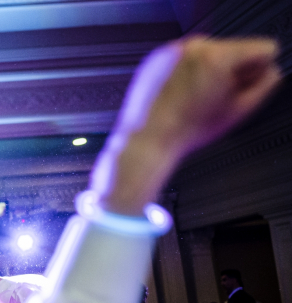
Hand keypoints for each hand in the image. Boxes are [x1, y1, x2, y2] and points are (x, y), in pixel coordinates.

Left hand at [92, 37, 280, 214]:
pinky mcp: (157, 57)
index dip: (259, 71)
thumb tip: (271, 73)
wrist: (148, 140)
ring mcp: (172, 51)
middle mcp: (193, 47)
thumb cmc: (187, 130)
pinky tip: (181, 96)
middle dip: (231, 72)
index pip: (262, 49)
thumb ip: (265, 86)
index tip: (244, 87)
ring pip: (209, 53)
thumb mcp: (238, 111)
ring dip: (210, 72)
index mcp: (216, 56)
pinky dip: (187, 73)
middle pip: (234, 49)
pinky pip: (185, 59)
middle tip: (216, 100)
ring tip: (196, 100)